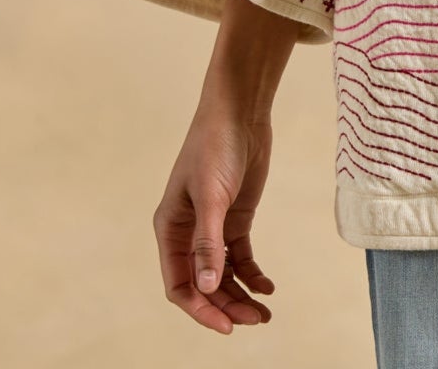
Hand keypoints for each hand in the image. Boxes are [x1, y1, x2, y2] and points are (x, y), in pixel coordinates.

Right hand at [153, 102, 279, 333]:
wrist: (240, 112)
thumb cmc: (215, 147)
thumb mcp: (212, 196)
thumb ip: (208, 242)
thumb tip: (206, 288)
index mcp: (170, 229)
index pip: (179, 284)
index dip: (200, 308)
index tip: (226, 326)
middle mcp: (188, 233)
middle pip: (204, 284)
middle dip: (226, 305)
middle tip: (254, 321)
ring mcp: (213, 226)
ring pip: (223, 274)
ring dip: (240, 294)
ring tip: (264, 313)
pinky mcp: (236, 217)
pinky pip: (240, 256)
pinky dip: (252, 273)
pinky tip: (267, 286)